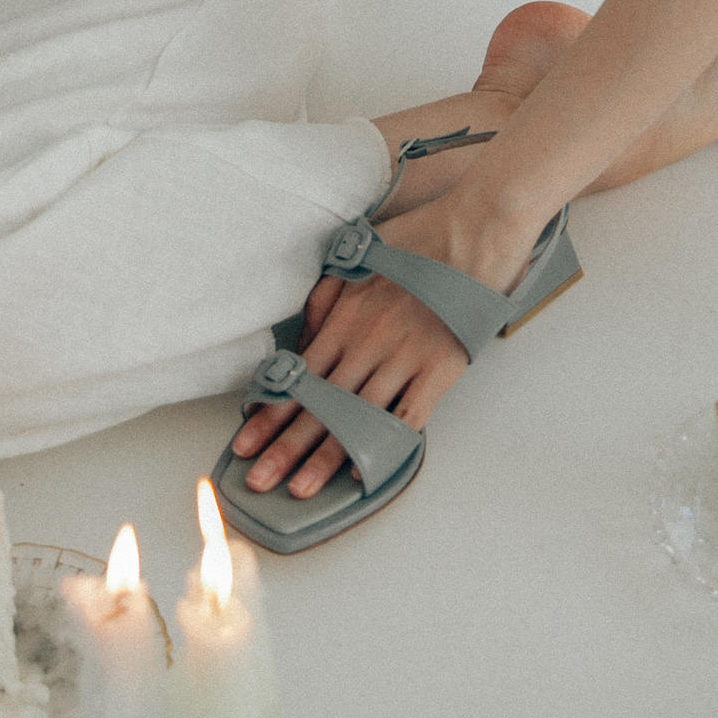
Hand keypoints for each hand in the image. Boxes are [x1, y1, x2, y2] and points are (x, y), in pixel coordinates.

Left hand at [230, 200, 498, 499]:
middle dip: (284, 449)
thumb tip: (303, 342)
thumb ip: (324, 300)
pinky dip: (384, 445)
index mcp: (345, 319)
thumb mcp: (356, 257)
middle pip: (320, 407)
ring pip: (357, 419)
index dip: (269, 416)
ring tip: (300, 489)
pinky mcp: (440, 368)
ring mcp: (404, 358)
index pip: (298, 379)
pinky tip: (362, 470)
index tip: (244, 445)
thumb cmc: (417, 239)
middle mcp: (368, 343)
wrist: (474, 229)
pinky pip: (407, 416)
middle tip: (257, 481)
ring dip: (325, 457)